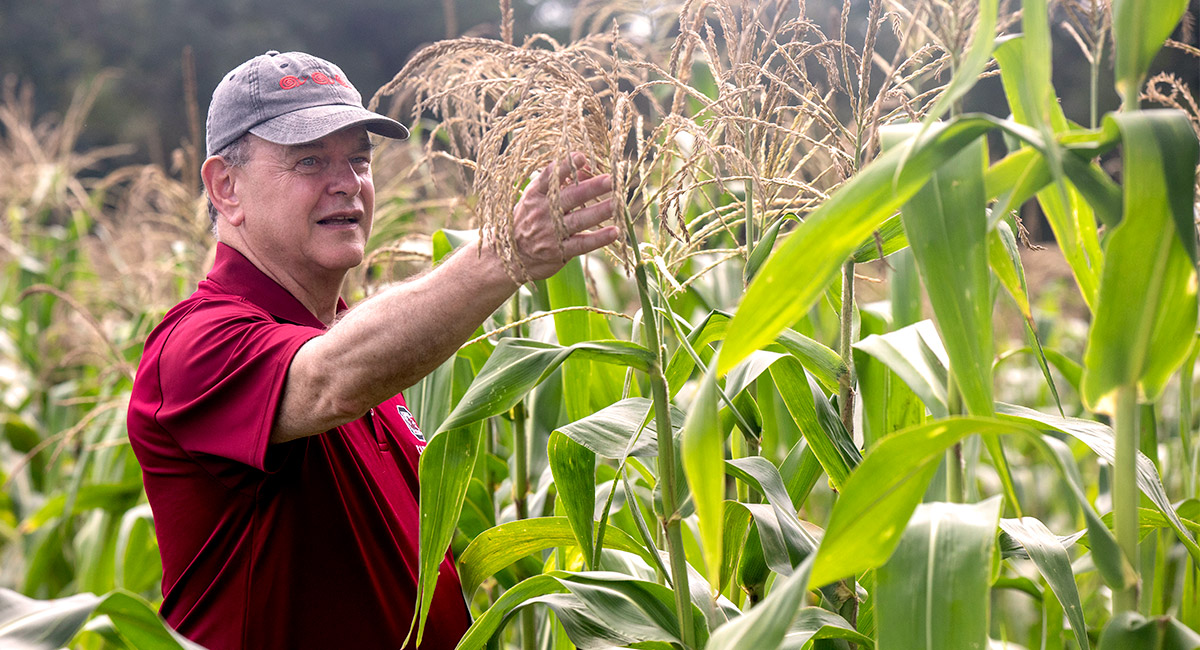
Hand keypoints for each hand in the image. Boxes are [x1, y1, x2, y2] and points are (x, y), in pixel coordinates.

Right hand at [507, 153, 619, 281]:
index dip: (565, 166)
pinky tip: (615, 232)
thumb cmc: (529, 219)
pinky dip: (599, 238)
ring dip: (599, 211)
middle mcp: (543, 212)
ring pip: (579, 220)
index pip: (550, 177)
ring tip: (617, 203)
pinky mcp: (559, 251)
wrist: (511, 255)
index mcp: (536, 194)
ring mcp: (551, 233)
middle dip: (591, 188)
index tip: (580, 156)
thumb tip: (587, 166)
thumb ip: (561, 182)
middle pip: (570, 197)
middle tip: (610, 179)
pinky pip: (582, 244)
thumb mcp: (537, 198)